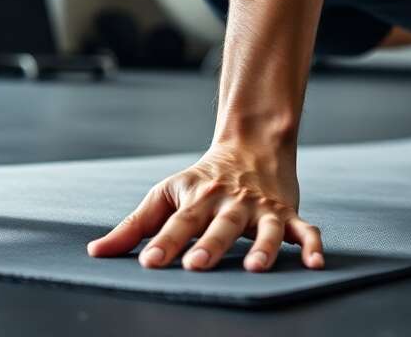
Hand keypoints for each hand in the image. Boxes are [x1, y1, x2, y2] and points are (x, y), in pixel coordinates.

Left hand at [87, 143, 324, 271]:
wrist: (252, 144)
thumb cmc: (202, 180)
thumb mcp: (166, 195)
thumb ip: (134, 227)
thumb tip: (96, 253)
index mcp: (197, 199)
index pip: (177, 223)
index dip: (162, 242)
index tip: (148, 262)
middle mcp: (229, 203)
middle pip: (219, 226)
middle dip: (209, 245)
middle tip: (196, 265)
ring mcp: (261, 209)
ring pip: (266, 229)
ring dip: (262, 248)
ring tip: (256, 268)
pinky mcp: (287, 214)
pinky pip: (305, 230)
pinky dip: (312, 246)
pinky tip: (314, 264)